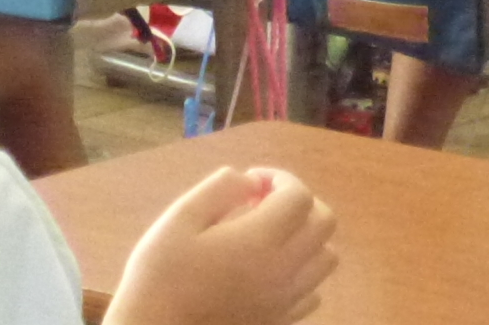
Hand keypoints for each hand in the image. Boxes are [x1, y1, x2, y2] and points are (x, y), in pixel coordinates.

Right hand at [105, 166, 338, 324]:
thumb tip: (250, 181)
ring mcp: (286, 300)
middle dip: (300, 201)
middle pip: (325, 223)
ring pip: (327, 258)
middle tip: (262, 202)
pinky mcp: (281, 321)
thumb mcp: (180, 218)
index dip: (279, 178)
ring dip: (307, 236)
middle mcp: (284, 270)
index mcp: (260, 240)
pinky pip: (313, 291)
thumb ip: (220, 190)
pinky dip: (302, 271)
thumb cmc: (162, 274)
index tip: (251, 181)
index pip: (300, 196)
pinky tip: (269, 268)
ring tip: (270, 234)